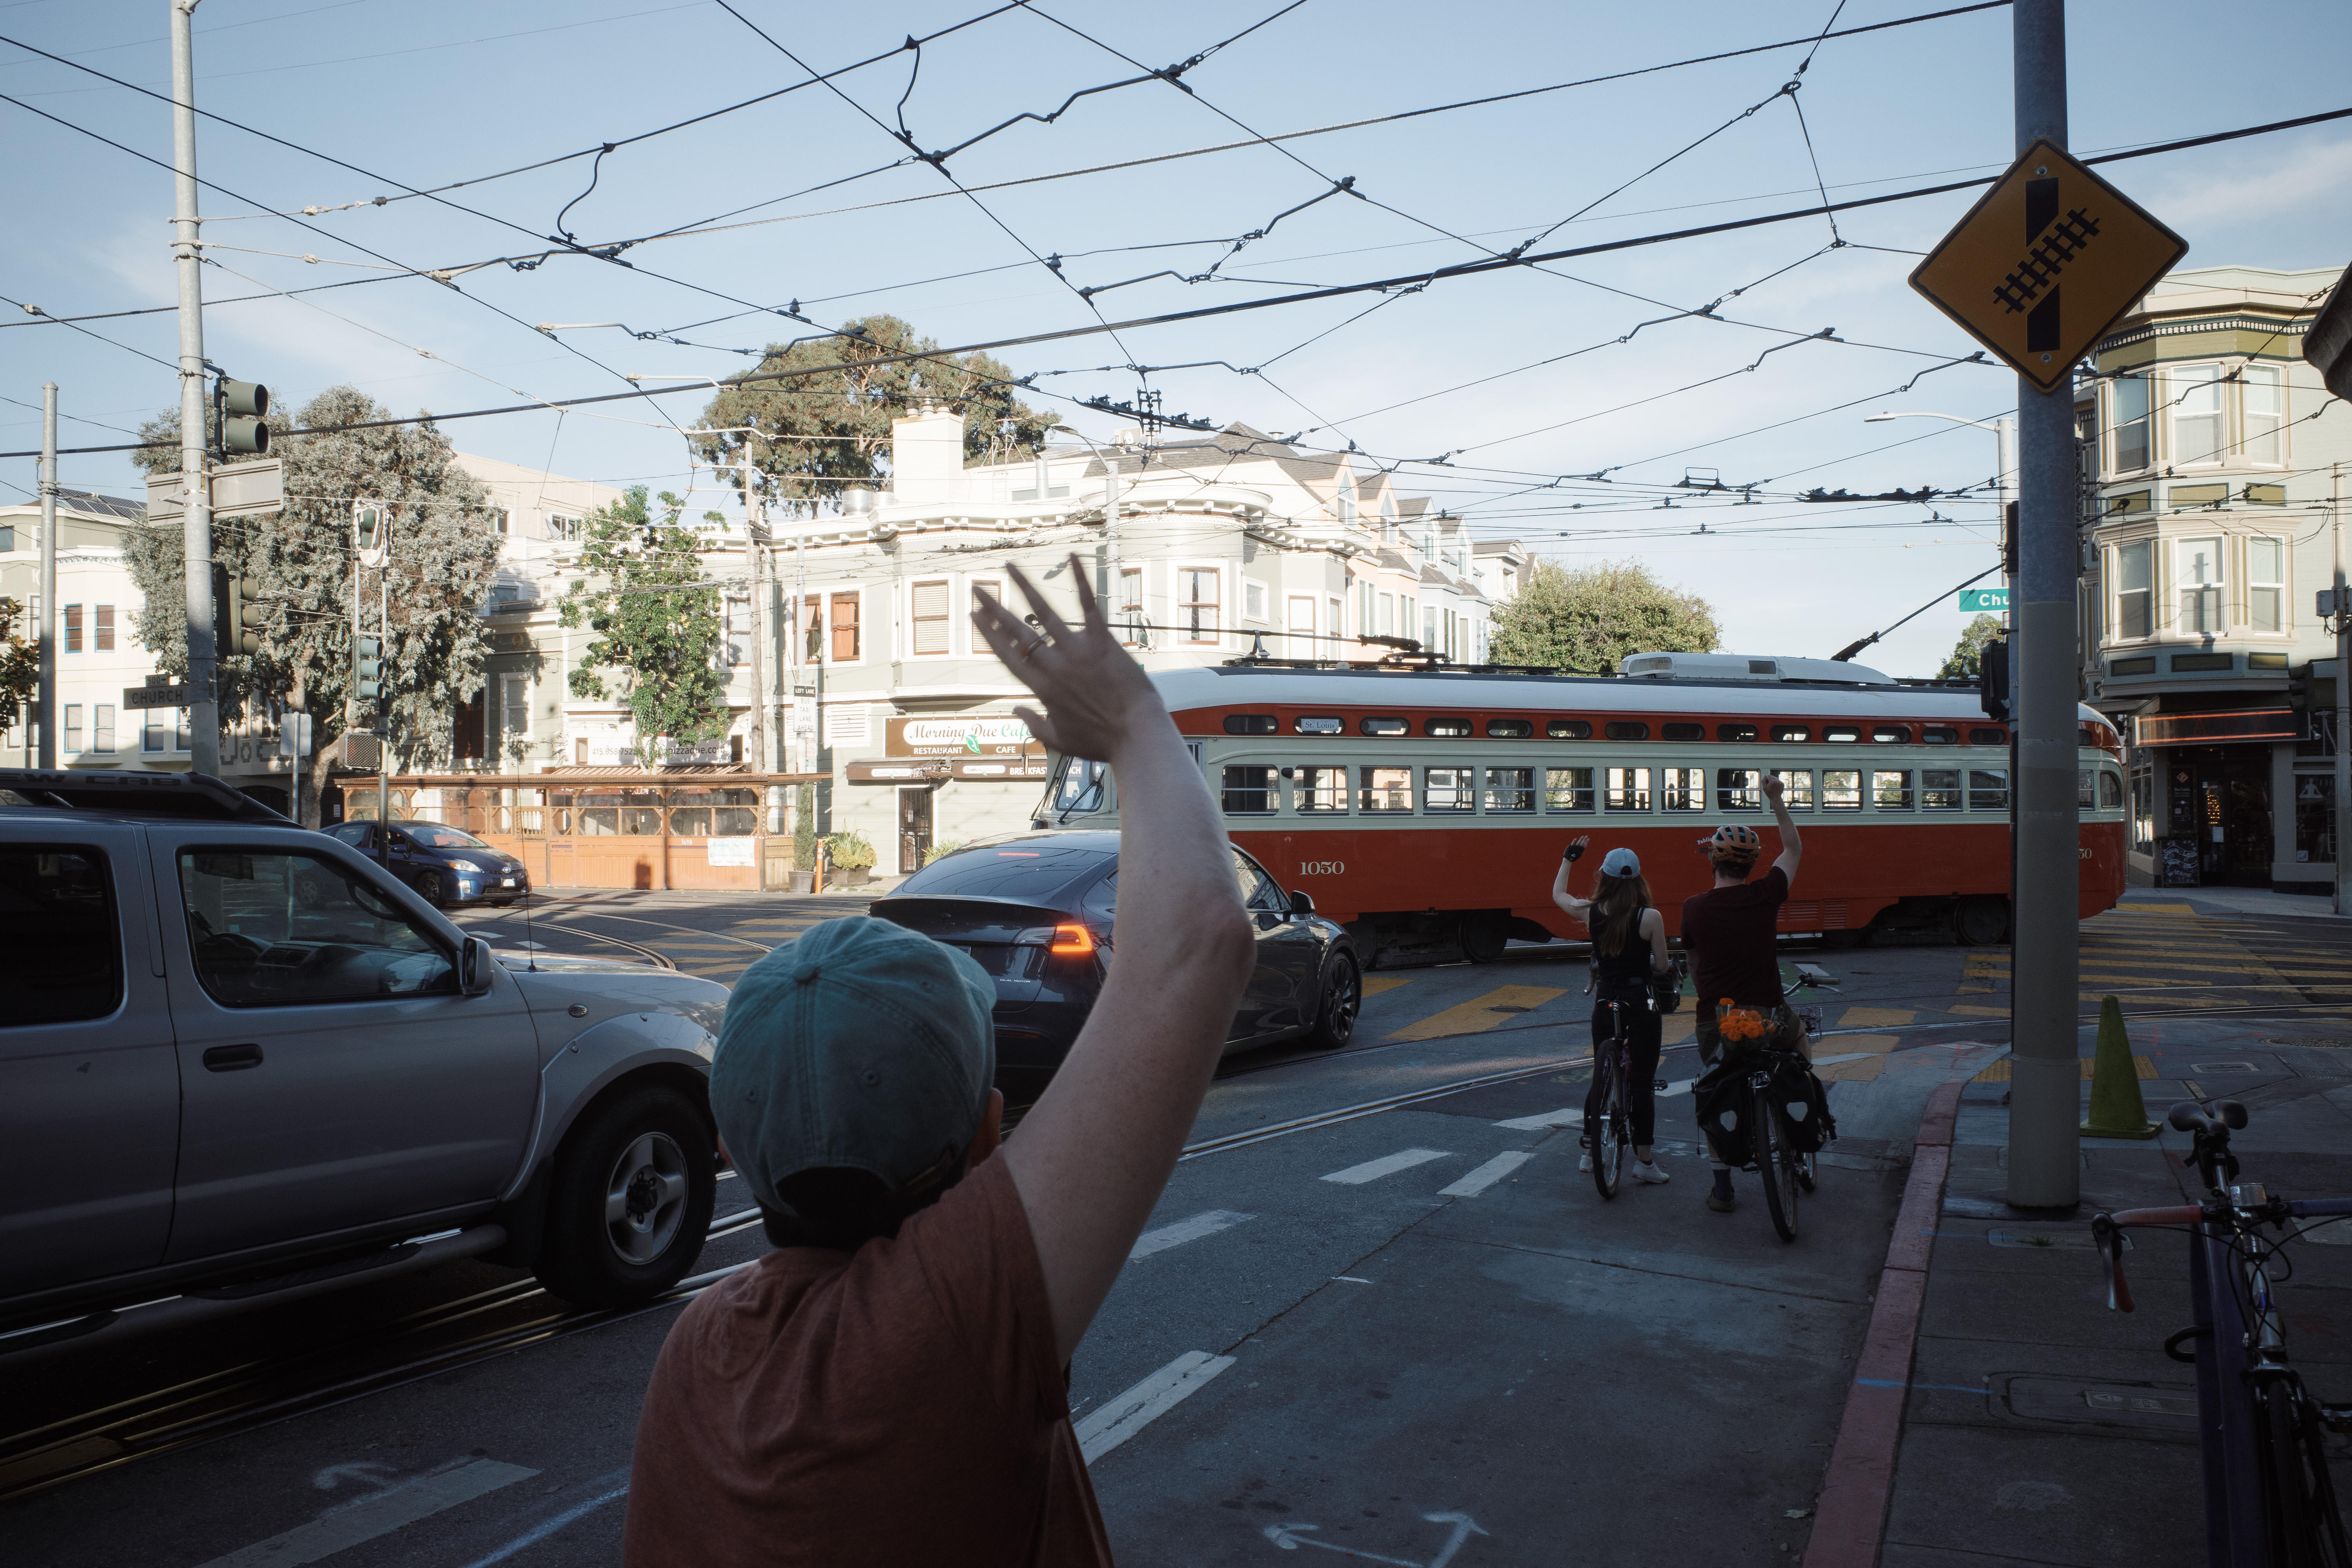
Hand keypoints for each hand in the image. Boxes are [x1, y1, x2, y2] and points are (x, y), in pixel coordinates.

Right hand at [972, 555, 1159, 762]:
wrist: (1136, 735)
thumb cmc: (1100, 742)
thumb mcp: (1059, 740)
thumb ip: (1034, 725)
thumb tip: (1015, 710)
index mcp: (1041, 688)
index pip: (1007, 655)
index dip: (988, 634)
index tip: (974, 616)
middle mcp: (1054, 665)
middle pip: (1016, 631)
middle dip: (993, 608)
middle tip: (976, 588)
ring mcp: (1078, 650)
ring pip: (1044, 612)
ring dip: (1024, 586)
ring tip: (1008, 566)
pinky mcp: (1103, 641)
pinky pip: (1089, 606)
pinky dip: (1081, 580)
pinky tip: (1071, 557)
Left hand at [1563, 834, 1589, 862]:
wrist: (1568, 859)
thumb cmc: (1574, 856)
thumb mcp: (1579, 853)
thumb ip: (1582, 850)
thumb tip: (1586, 845)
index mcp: (1580, 851)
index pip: (1584, 846)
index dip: (1586, 842)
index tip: (1588, 839)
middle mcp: (1578, 849)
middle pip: (1582, 843)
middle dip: (1584, 840)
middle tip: (1586, 836)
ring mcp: (1574, 848)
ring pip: (1578, 843)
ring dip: (1581, 839)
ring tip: (1583, 836)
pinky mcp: (1570, 847)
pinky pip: (1572, 843)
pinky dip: (1574, 841)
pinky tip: (1576, 838)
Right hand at [1760, 774, 1784, 805]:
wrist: (1775, 798)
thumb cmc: (1769, 793)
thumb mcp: (1764, 787)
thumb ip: (1763, 780)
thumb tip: (1764, 775)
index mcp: (1772, 781)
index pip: (1768, 776)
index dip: (1766, 779)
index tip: (1766, 784)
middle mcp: (1777, 781)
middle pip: (1772, 776)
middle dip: (1769, 779)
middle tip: (1769, 785)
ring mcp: (1780, 782)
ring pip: (1775, 778)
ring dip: (1773, 780)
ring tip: (1772, 786)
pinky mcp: (1782, 784)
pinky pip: (1778, 781)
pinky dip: (1776, 782)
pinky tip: (1775, 787)